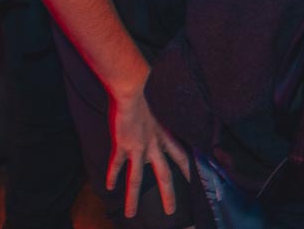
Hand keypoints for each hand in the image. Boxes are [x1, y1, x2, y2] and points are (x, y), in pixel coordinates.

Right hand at [107, 86, 191, 219]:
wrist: (133, 90)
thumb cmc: (148, 92)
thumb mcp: (163, 107)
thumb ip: (164, 117)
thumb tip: (166, 118)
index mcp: (166, 135)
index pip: (182, 156)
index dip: (189, 168)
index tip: (195, 180)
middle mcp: (154, 145)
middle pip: (164, 175)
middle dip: (167, 195)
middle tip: (170, 211)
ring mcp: (139, 147)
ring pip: (136, 179)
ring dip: (133, 198)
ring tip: (130, 214)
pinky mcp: (123, 145)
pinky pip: (117, 165)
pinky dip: (112, 176)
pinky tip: (108, 187)